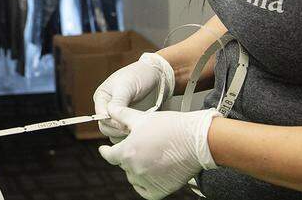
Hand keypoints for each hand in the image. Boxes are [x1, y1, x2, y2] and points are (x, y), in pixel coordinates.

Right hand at [93, 53, 174, 140]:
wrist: (158, 76)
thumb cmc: (140, 76)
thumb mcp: (126, 86)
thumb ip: (117, 102)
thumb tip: (109, 116)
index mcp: (102, 97)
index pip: (100, 116)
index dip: (111, 122)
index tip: (124, 124)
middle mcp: (107, 108)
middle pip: (105, 127)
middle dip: (117, 129)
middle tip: (132, 129)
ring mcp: (118, 117)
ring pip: (114, 134)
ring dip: (124, 135)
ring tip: (136, 131)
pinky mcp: (129, 123)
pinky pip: (124, 135)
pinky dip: (130, 137)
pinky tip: (140, 133)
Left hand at [98, 107, 219, 199]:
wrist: (197, 141)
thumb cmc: (171, 127)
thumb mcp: (142, 118)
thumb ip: (122, 116)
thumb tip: (109, 110)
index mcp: (128, 152)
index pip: (109, 155)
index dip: (105, 151)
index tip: (104, 150)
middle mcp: (135, 169)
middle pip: (124, 164)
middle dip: (127, 155)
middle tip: (138, 146)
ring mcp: (148, 181)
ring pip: (133, 177)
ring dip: (136, 169)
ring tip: (148, 157)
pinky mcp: (160, 190)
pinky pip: (145, 191)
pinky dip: (144, 185)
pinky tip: (148, 176)